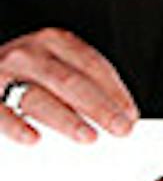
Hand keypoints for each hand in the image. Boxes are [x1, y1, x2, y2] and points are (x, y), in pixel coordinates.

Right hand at [0, 28, 137, 145]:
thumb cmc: (19, 69)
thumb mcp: (50, 62)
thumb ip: (78, 80)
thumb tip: (115, 112)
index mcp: (53, 41)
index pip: (93, 65)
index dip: (115, 90)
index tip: (130, 113)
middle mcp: (29, 54)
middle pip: (71, 81)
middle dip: (100, 107)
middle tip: (120, 128)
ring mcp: (2, 74)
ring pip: (39, 97)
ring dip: (67, 119)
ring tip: (89, 136)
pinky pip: (0, 113)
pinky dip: (17, 126)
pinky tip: (34, 139)